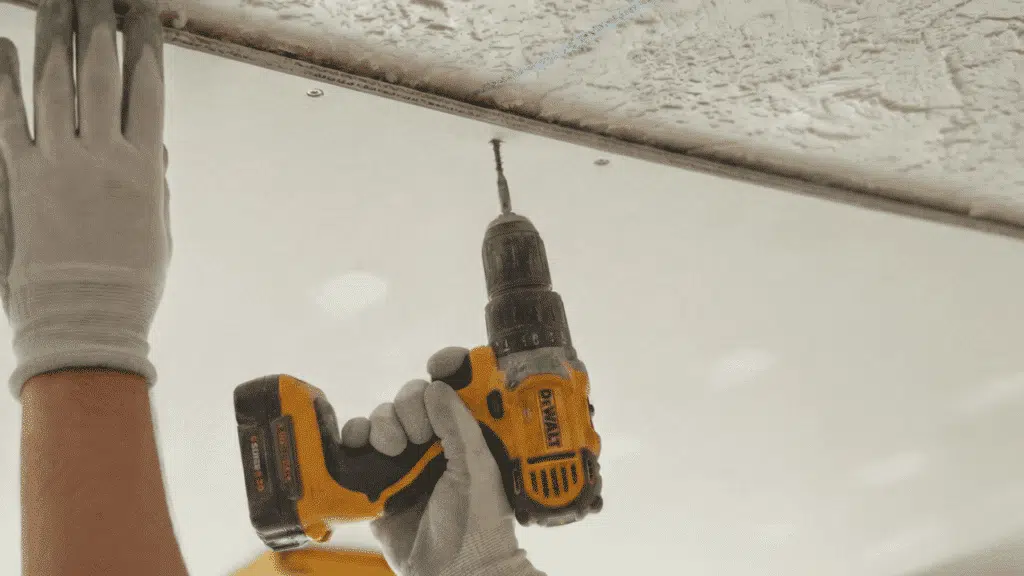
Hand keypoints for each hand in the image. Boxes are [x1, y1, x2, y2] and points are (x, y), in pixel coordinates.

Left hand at [0, 0, 169, 397]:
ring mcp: (59, 162)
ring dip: (56, 38)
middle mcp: (103, 154)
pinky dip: (1, 79)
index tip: (143, 15)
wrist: (85, 315)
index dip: (144, 46)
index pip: (147, 90)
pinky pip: (8, 117)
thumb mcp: (156, 230)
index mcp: (143, 166)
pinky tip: (1, 46)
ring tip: (60, 3)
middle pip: (100, 76)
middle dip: (99, 28)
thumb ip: (154, 183)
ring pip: (55, 85)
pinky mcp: (21, 176)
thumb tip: (153, 146)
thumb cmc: (131, 281)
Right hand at [341, 347, 544, 575]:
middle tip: (417, 434)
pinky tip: (361, 446)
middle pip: (411, 397)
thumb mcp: (476, 466)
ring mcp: (405, 459)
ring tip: (394, 450)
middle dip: (410, 407)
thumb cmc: (477, 523)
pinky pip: (357, 444)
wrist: (453, 570)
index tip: (439, 363)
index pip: (453, 386)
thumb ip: (457, 423)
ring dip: (383, 424)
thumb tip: (435, 386)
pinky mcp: (376, 478)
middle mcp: (436, 441)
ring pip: (383, 417)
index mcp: (466, 433)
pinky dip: (354, 438)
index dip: (447, 367)